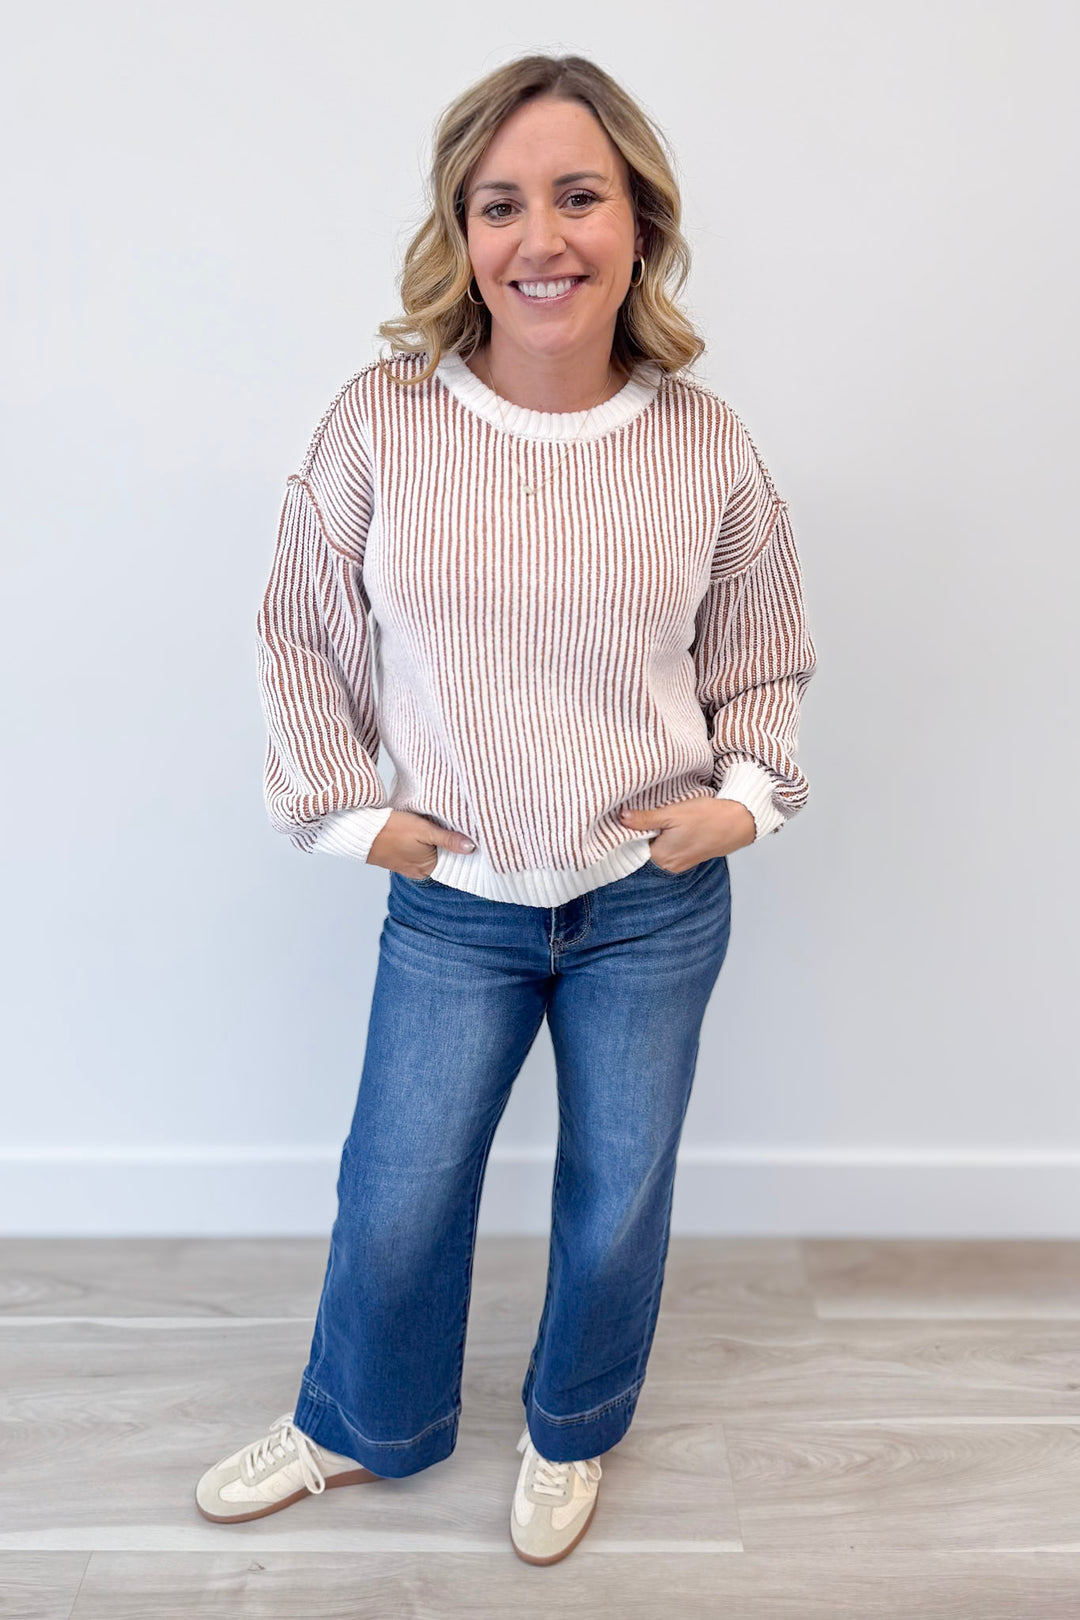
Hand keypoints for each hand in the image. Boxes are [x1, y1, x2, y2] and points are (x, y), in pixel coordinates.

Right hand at [367, 810, 475, 879]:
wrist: (361, 830)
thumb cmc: (391, 830)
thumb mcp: (424, 830)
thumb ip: (448, 840)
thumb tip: (471, 847)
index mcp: (428, 869)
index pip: (455, 862)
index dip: (464, 849)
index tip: (472, 836)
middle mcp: (420, 871)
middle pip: (444, 857)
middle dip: (451, 844)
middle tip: (459, 826)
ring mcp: (409, 865)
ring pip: (431, 852)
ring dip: (437, 841)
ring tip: (443, 825)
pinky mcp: (401, 857)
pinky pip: (419, 850)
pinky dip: (424, 841)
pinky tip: (426, 829)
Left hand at [617, 795, 755, 871]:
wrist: (738, 822)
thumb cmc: (707, 817)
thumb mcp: (672, 814)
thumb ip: (645, 819)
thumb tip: (621, 818)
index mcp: (660, 857)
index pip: (632, 847)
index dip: (630, 832)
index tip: (630, 818)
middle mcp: (668, 866)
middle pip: (645, 849)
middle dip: (644, 834)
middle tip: (648, 815)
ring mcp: (680, 864)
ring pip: (658, 849)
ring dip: (657, 835)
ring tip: (664, 820)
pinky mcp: (689, 859)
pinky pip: (671, 850)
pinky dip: (669, 839)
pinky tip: (675, 827)